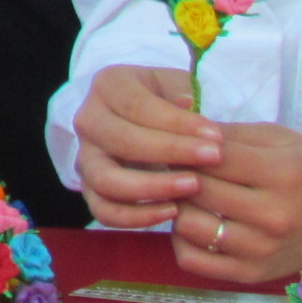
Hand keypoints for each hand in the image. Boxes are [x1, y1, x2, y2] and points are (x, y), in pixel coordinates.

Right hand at [75, 64, 219, 229]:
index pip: (137, 105)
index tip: (216, 136)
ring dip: (152, 187)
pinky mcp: (91, 189)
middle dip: (171, 151)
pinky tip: (173, 211)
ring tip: (193, 186)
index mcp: (108, 85)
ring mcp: (86, 157)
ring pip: (106, 179)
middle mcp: (88, 120)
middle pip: (120, 140)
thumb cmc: (169, 101)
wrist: (150, 122)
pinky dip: (136, 217)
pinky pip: (104, 210)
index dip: (177, 122)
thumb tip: (188, 105)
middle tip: (213, 158)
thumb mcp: (177, 86)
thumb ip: (184, 93)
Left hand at [171, 120, 301, 285]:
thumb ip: (229, 134)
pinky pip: (194, 261)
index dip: (188, 146)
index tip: (181, 142)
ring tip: (185, 194)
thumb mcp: (278, 139)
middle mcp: (273, 216)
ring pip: (190, 226)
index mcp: (282, 174)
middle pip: (197, 190)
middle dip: (178, 173)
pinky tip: (192, 222)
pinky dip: (182, 241)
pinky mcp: (252, 274)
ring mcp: (262, 250)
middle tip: (175, 166)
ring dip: (178, 206)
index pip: (212, 157)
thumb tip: (179, 126)